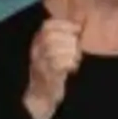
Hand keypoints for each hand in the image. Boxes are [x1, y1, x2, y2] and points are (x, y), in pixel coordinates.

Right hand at [25, 1, 84, 118]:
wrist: (42, 94)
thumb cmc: (52, 69)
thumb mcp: (54, 50)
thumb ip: (64, 37)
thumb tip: (81, 24)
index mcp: (37, 41)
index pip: (47, 26)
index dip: (64, 24)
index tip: (78, 29)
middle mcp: (36, 50)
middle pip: (53, 37)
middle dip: (70, 41)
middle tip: (77, 49)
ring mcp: (39, 63)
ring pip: (56, 50)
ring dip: (71, 54)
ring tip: (75, 60)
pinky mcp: (46, 75)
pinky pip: (59, 65)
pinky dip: (69, 65)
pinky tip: (72, 69)